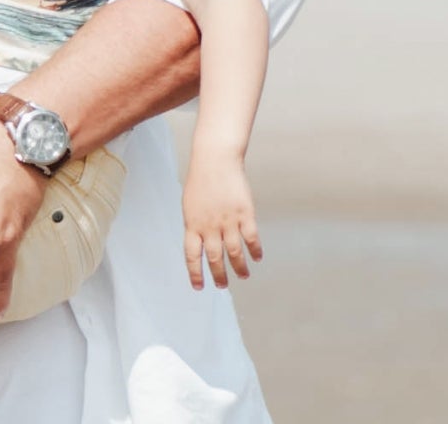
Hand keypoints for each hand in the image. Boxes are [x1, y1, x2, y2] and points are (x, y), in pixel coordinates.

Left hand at [183, 159, 262, 288]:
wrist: (215, 160)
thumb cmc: (201, 182)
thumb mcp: (190, 206)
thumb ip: (195, 225)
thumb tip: (201, 244)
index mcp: (192, 225)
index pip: (192, 256)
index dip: (195, 273)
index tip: (199, 287)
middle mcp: (209, 226)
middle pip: (214, 258)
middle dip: (219, 275)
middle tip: (222, 285)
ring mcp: (228, 220)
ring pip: (234, 252)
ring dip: (239, 267)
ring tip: (243, 276)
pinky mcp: (245, 213)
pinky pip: (251, 237)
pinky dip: (255, 250)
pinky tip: (257, 258)